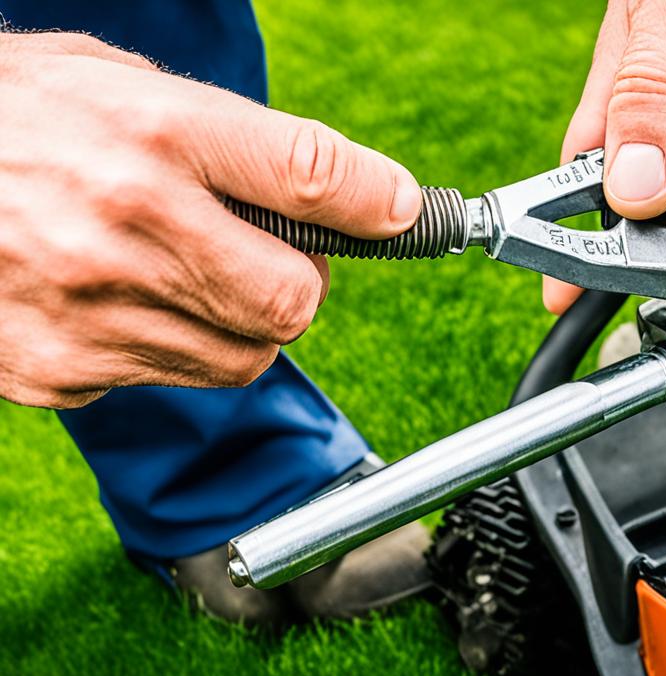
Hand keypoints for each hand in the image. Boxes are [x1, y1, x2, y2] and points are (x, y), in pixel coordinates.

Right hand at [0, 32, 421, 407]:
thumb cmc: (8, 116)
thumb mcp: (116, 85)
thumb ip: (230, 139)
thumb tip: (345, 192)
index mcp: (154, 131)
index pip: (313, 173)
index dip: (379, 202)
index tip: (403, 213)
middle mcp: (128, 219)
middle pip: (294, 301)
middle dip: (296, 286)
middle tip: (267, 259)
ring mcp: (88, 304)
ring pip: (241, 358)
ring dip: (235, 326)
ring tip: (177, 275)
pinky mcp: (56, 366)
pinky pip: (165, 378)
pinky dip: (162, 348)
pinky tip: (112, 299)